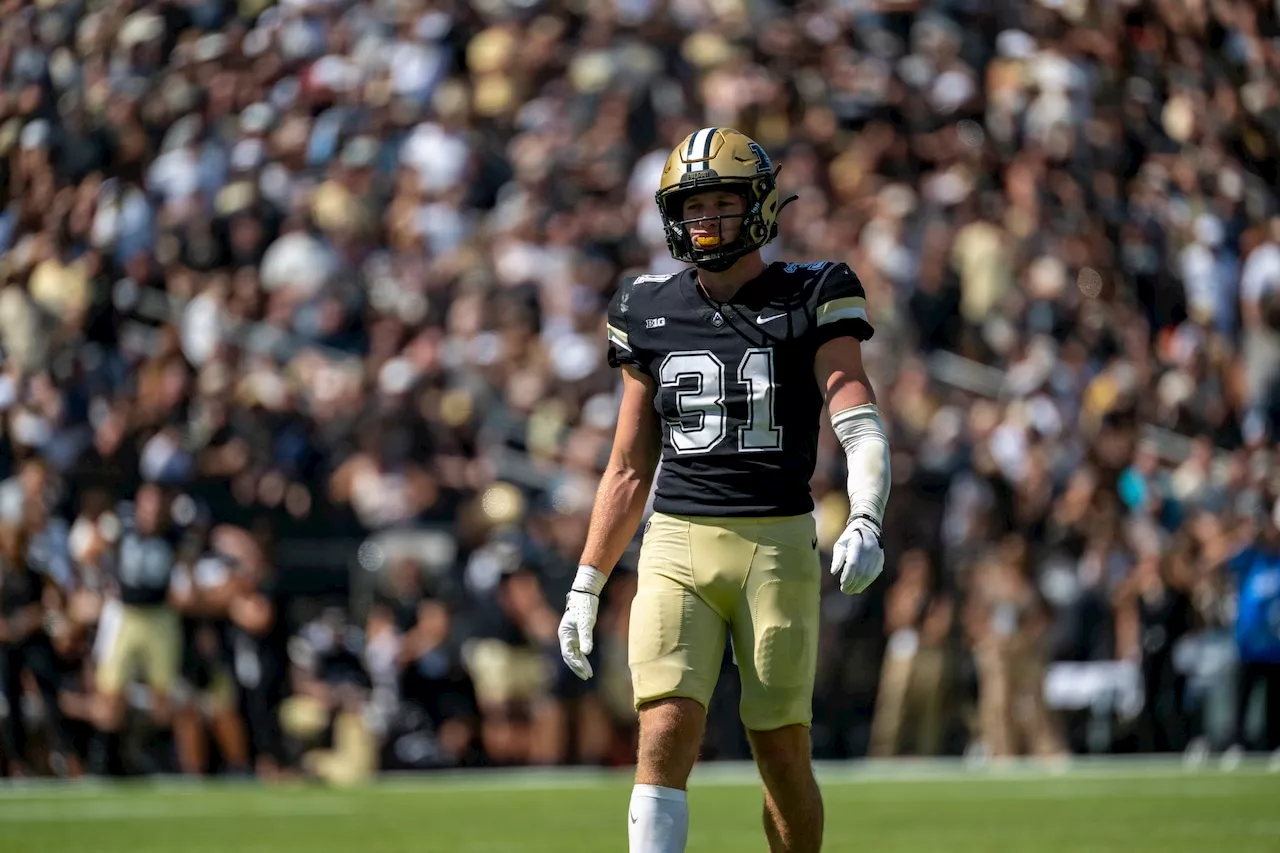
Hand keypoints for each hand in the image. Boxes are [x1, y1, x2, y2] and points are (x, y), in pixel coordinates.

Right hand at [558, 565, 605, 679]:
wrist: (585, 593)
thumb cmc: (584, 606)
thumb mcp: (586, 621)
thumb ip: (586, 636)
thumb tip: (586, 652)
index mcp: (564, 634)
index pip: (568, 654)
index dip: (576, 664)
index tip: (585, 672)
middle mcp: (565, 636)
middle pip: (569, 656)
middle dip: (577, 667)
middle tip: (587, 676)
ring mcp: (570, 636)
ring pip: (573, 654)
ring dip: (580, 664)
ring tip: (588, 674)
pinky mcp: (575, 634)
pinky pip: (577, 650)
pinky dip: (581, 658)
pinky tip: (587, 664)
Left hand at [830, 515, 884, 594]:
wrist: (868, 527)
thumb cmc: (851, 537)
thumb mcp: (841, 543)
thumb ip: (838, 558)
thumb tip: (833, 572)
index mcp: (858, 544)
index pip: (853, 564)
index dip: (847, 576)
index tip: (842, 584)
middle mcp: (869, 550)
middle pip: (861, 571)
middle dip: (852, 583)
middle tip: (844, 590)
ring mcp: (877, 556)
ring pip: (868, 575)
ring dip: (859, 585)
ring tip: (850, 591)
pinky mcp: (881, 560)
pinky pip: (874, 575)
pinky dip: (866, 583)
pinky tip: (859, 587)